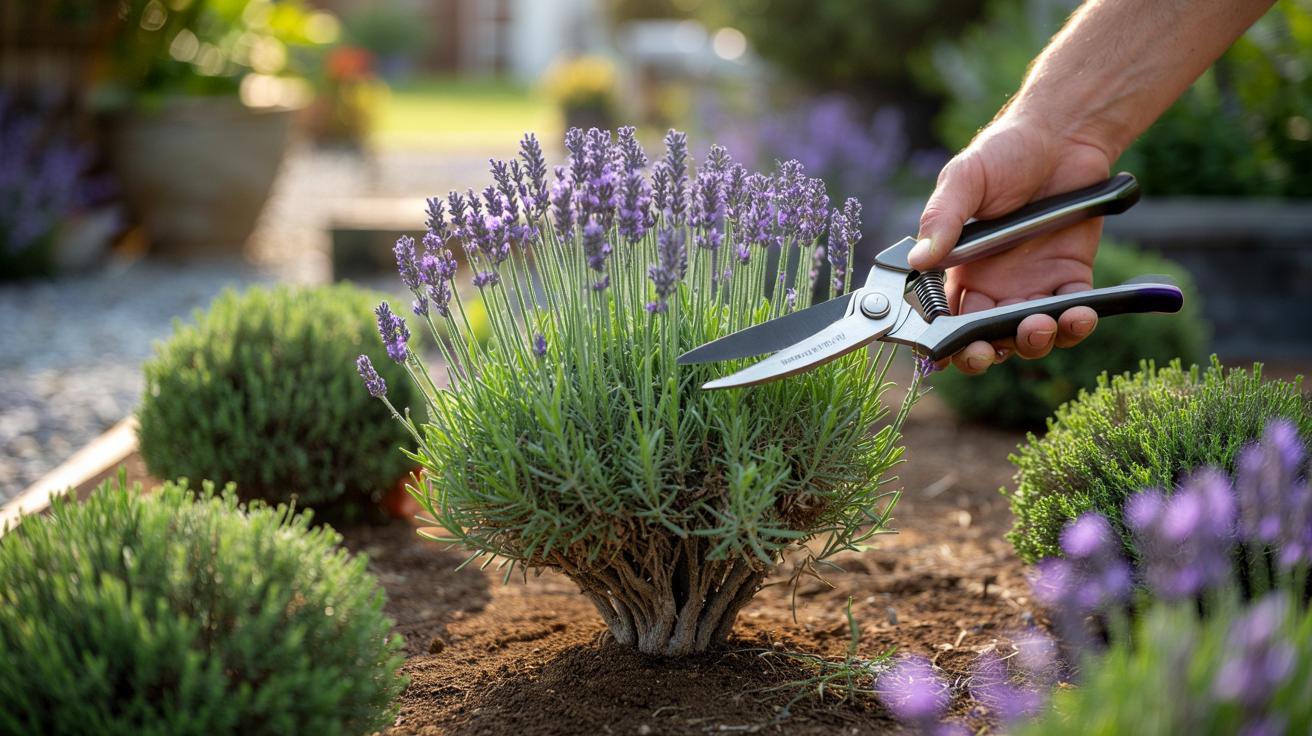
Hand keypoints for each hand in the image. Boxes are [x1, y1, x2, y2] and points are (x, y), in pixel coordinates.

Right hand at [908, 110, 1114, 374]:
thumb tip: (918, 258)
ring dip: (1032, 341)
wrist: (1063, 135)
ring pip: (1029, 334)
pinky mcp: (1071, 277)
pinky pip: (1073, 312)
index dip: (943, 342)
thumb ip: (942, 219)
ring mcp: (1033, 285)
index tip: (946, 351)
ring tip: (1038, 325)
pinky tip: (1079, 314)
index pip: (944, 319)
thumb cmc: (1004, 152)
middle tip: (988, 351)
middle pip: (985, 338)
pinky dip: (1077, 323)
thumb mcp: (964, 179)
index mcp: (960, 270)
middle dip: (984, 354)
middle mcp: (995, 286)